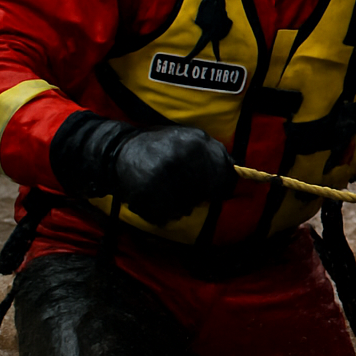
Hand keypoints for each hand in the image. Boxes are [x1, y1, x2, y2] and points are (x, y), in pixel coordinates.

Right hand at [51, 113, 234, 224]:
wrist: (117, 149)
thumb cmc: (160, 145)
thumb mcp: (189, 138)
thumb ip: (214, 153)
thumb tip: (238, 171)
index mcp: (196, 142)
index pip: (223, 175)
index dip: (222, 186)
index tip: (217, 190)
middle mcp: (181, 158)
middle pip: (205, 195)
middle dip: (198, 196)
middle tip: (183, 189)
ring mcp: (162, 177)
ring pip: (186, 208)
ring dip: (180, 206)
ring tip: (166, 191)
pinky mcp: (145, 193)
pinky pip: (165, 217)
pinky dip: (161, 214)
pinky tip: (153, 199)